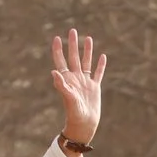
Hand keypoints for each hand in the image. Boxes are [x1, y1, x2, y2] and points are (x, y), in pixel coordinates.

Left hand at [49, 29, 104, 145]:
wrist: (84, 125)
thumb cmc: (74, 114)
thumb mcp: (68, 98)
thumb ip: (61, 85)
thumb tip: (53, 72)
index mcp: (67, 80)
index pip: (61, 61)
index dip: (58, 49)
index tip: (57, 38)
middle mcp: (75, 78)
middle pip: (73, 57)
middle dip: (73, 44)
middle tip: (72, 31)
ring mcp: (85, 82)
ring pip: (86, 62)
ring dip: (87, 51)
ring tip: (88, 38)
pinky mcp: (94, 88)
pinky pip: (98, 73)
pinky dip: (101, 65)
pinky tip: (102, 56)